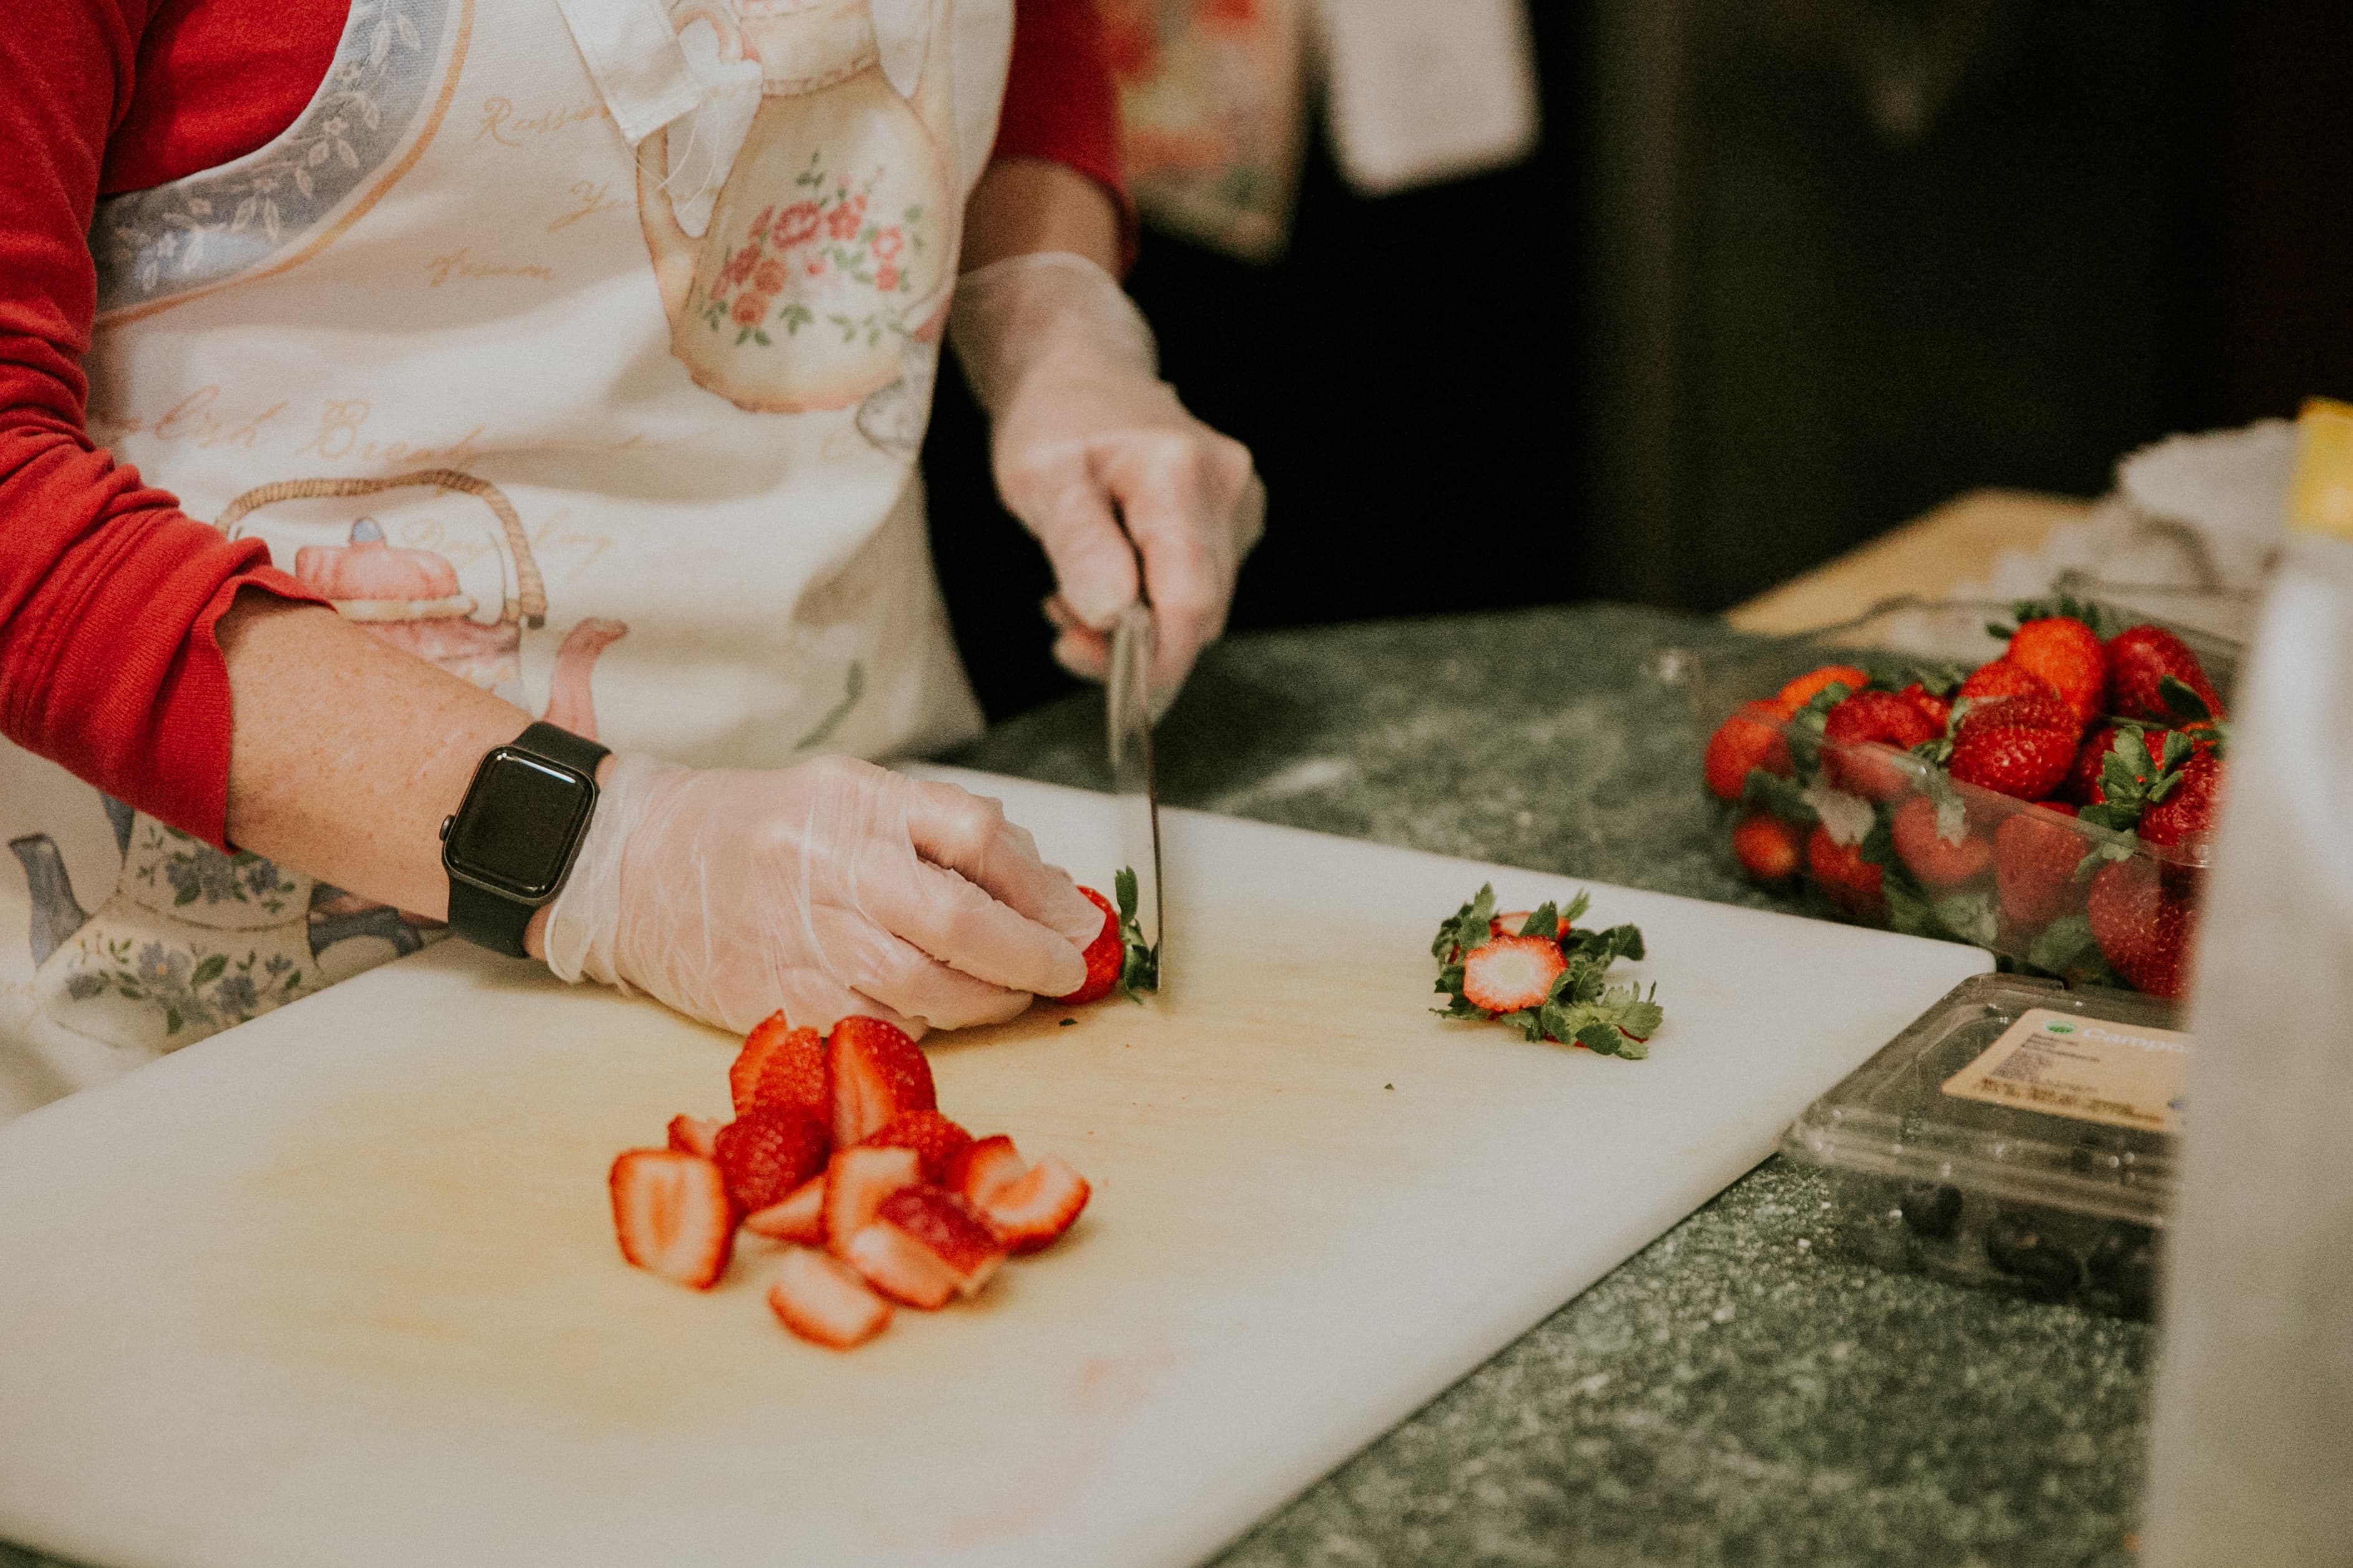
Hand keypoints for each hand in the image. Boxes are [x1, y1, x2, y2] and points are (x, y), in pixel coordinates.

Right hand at [540, 754, 1105, 1037]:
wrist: (634, 868)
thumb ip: (939, 832)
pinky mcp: (776, 1000)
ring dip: (987, 1001)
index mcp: (855, 803)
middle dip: (1028, 957)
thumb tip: (1038, 887)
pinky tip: (940, 1015)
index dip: (1038, 885)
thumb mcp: (849, 795)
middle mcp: (828, 868)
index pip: (973, 835)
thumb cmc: (759, 829)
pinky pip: (873, 1028)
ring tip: (1014, 996)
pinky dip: (923, 1029)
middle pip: (957, 923)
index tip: (1075, 917)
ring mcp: (799, 940)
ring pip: (923, 989)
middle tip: (1066, 972)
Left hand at [949, 252, 1264, 702]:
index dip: (1160, 662)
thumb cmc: (1054, 421)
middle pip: (1201, 608)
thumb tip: (1113, 615)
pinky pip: (1202, 583)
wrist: (1078, 369)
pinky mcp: (1236, 515)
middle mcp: (1227, 486)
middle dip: (1136, 644)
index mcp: (1178, 474)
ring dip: (1140, 623)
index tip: (1120, 696)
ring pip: (1202, 603)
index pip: (1190, 599)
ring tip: (1074, 592)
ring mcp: (1239, 500)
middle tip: (1064, 628)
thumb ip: (1080, 546)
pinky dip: (1154, 600)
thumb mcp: (1041, 480)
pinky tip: (1111, 576)